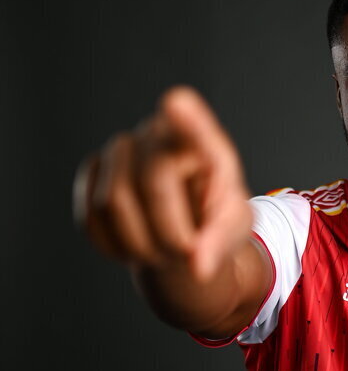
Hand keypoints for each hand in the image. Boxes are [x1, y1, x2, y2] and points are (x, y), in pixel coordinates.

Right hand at [73, 86, 252, 281]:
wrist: (182, 226)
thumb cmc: (215, 221)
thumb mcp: (233, 230)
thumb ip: (220, 244)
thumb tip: (198, 267)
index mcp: (203, 144)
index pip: (196, 130)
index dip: (187, 119)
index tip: (176, 103)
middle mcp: (159, 135)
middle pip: (153, 181)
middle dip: (168, 231)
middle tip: (184, 254)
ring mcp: (121, 150)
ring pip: (112, 202)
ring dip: (139, 244)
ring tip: (162, 251)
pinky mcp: (93, 172)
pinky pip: (90, 216)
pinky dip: (114, 246)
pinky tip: (137, 244)